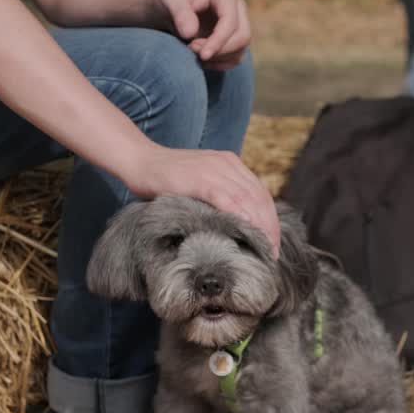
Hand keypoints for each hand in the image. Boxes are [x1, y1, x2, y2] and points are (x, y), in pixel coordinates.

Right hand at [125, 145, 279, 256]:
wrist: (140, 161)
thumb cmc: (167, 177)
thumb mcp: (201, 182)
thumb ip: (218, 195)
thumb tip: (235, 222)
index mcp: (231, 164)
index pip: (260, 193)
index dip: (270, 219)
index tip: (273, 241)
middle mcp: (228, 164)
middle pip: (260, 198)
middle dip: (270, 227)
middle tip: (273, 252)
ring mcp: (215, 169)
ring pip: (249, 200)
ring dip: (259, 226)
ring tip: (263, 249)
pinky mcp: (201, 178)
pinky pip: (227, 199)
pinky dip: (240, 216)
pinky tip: (246, 232)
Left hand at [154, 0, 250, 69]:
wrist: (170, 8)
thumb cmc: (171, 0)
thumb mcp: (170, 0)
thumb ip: (179, 13)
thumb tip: (191, 32)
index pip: (231, 22)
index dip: (218, 41)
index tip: (201, 55)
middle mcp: (238, 7)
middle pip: (242, 37)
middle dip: (219, 51)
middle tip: (192, 51)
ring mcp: (239, 24)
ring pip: (240, 50)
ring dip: (217, 59)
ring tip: (193, 52)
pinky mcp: (235, 39)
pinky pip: (235, 59)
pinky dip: (218, 64)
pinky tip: (200, 60)